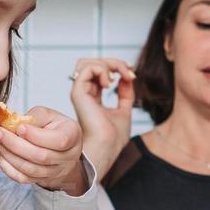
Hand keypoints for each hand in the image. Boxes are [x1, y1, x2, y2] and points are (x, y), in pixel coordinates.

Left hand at [0, 105, 87, 194]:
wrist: (58, 146)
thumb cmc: (52, 126)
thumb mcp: (48, 114)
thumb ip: (34, 117)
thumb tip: (14, 124)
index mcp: (73, 135)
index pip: (58, 140)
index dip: (36, 136)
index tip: (19, 127)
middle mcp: (68, 157)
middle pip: (42, 157)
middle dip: (16, 145)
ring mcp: (56, 171)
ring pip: (31, 170)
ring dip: (10, 156)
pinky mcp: (42, 179)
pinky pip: (24, 179)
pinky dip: (9, 168)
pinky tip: (2, 155)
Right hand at [68, 57, 135, 175]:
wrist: (107, 147)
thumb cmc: (113, 138)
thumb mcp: (124, 110)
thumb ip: (125, 93)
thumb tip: (127, 77)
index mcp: (93, 97)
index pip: (100, 72)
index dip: (116, 67)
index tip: (132, 75)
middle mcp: (84, 93)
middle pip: (93, 63)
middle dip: (114, 63)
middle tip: (129, 72)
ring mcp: (80, 92)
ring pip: (87, 62)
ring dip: (109, 64)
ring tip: (119, 78)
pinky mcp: (78, 93)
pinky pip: (86, 68)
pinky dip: (102, 69)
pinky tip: (110, 83)